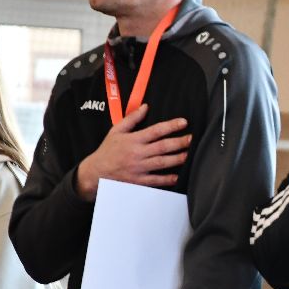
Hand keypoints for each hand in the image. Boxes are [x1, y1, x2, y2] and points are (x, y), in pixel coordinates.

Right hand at [76, 103, 190, 200]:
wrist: (96, 172)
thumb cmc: (107, 150)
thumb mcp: (116, 131)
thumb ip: (132, 119)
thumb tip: (145, 106)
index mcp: (133, 140)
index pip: (155, 130)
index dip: (171, 126)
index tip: (184, 122)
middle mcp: (137, 154)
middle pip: (162, 147)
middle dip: (179, 142)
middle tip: (192, 138)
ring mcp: (139, 168)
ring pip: (162, 163)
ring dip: (177, 159)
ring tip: (189, 154)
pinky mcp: (138, 181)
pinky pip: (156, 180)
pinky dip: (167, 179)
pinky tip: (177, 176)